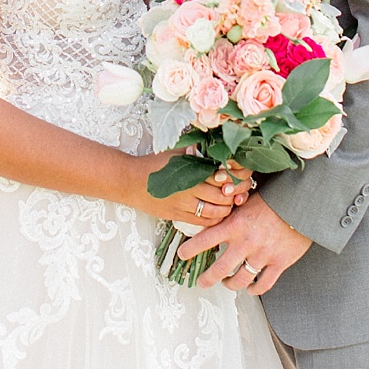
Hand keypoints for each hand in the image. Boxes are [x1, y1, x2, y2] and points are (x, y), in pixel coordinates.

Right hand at [125, 151, 249, 227]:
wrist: (130, 181)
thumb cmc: (154, 164)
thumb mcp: (177, 152)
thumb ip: (197, 151)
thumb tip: (217, 145)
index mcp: (192, 169)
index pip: (222, 176)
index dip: (234, 178)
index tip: (238, 177)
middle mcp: (189, 188)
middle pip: (222, 196)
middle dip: (233, 196)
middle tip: (237, 193)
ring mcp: (183, 204)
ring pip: (214, 212)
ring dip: (225, 210)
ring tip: (228, 204)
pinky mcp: (176, 216)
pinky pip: (201, 222)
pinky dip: (213, 220)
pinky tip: (216, 215)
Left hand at [178, 191, 310, 296]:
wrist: (305, 202)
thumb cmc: (277, 197)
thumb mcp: (249, 200)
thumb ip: (233, 212)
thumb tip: (215, 216)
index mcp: (236, 225)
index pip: (204, 240)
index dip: (190, 250)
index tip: (182, 254)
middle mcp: (246, 243)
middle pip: (218, 270)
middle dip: (206, 279)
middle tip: (201, 282)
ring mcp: (263, 255)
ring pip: (239, 280)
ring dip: (230, 284)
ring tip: (226, 283)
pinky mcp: (279, 263)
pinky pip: (263, 284)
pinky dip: (254, 289)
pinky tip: (250, 288)